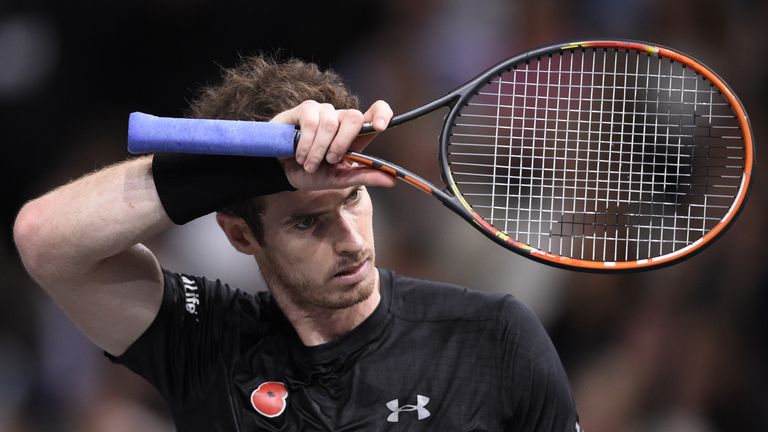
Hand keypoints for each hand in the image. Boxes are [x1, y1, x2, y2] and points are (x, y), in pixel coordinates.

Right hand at [270, 100, 395, 189]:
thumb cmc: (313, 174)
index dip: (381, 114)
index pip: (376, 111)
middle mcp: (342, 118)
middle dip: (342, 143)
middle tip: (330, 161)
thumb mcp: (339, 179)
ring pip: (330, 123)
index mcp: (355, 134)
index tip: (380, 127)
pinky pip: (311, 121)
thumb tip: (392, 180)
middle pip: (354, 117)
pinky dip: (306, 143)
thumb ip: (364, 177)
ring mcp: (323, 112)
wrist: (283, 173)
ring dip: (319, 150)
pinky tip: (300, 154)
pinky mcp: (304, 110)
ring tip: (309, 164)